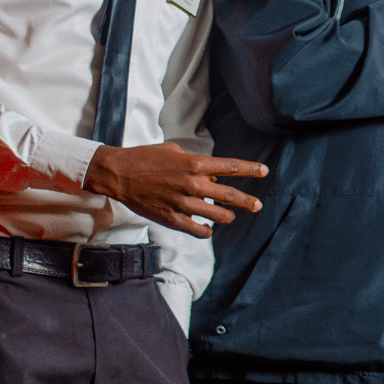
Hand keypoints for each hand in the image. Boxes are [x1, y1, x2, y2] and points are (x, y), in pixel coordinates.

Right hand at [83, 141, 267, 237]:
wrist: (119, 174)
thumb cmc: (146, 158)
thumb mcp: (175, 152)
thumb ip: (197, 164)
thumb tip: (213, 177)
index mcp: (195, 164)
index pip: (231, 167)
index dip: (251, 169)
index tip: (264, 171)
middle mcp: (193, 184)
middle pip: (229, 195)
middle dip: (247, 201)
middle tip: (257, 205)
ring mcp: (183, 203)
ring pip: (217, 216)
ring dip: (227, 216)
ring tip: (231, 216)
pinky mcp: (172, 218)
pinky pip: (198, 230)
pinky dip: (206, 230)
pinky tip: (209, 229)